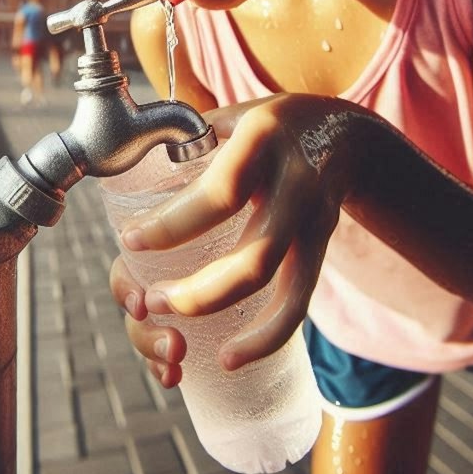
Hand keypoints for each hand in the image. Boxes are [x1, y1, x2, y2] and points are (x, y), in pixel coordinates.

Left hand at [116, 93, 359, 371]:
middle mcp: (296, 183)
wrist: (346, 135)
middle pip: (254, 254)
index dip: (175, 224)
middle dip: (196, 290)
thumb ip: (186, 138)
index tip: (130, 242)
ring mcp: (313, 220)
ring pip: (277, 283)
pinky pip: (299, 301)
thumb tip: (126, 159)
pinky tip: (230, 358)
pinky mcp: (320, 248)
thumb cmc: (269, 125)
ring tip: (175, 328)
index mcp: (264, 140)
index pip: (222, 193)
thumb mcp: (232, 114)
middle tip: (151, 301)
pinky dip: (268, 337)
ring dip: (223, 311)